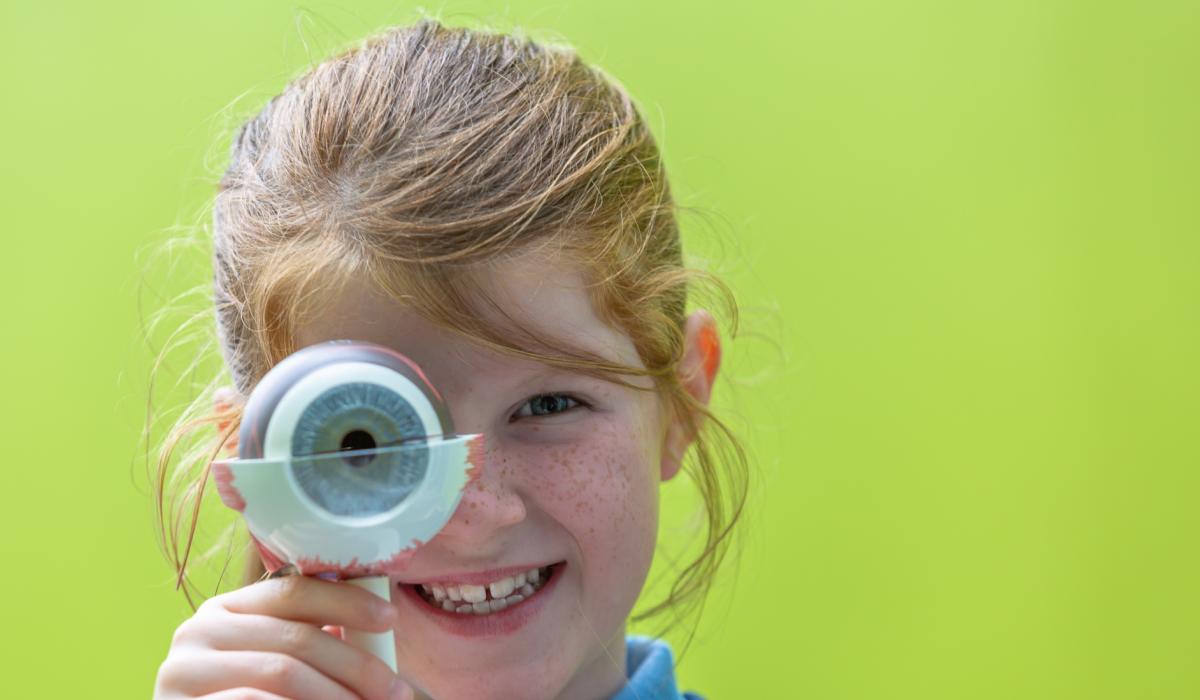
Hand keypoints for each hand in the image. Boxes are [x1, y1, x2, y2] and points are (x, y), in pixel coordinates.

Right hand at [154, 575, 412, 699]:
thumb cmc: (248, 699)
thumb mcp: (274, 662)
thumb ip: (308, 639)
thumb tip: (379, 622)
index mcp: (223, 609)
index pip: (292, 589)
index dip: (347, 600)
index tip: (391, 618)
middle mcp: (196, 632)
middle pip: (296, 636)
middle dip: (357, 665)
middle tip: (397, 690)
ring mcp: (181, 674)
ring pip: (282, 672)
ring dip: (337, 695)